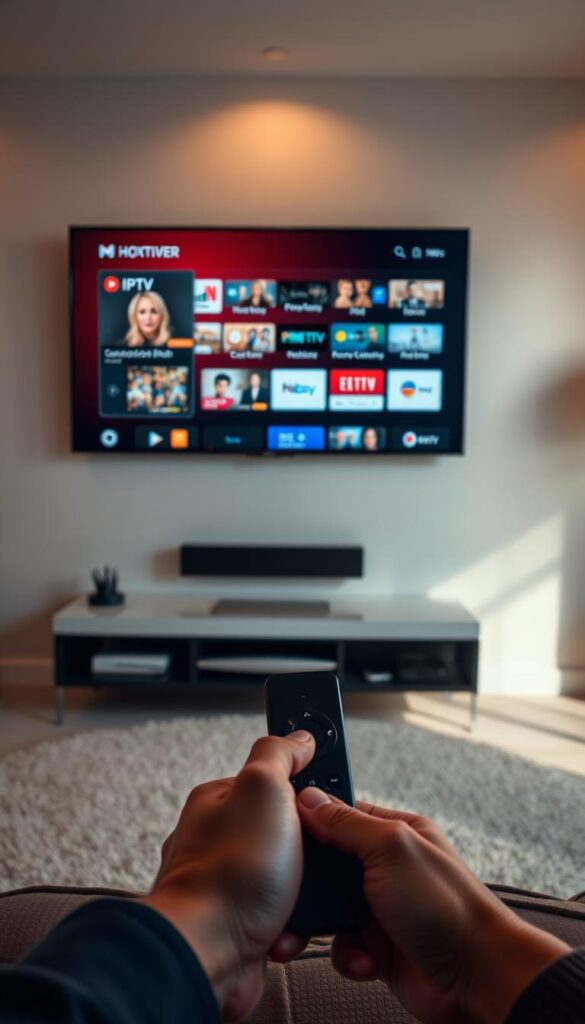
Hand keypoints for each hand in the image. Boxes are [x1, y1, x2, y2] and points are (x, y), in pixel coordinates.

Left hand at [142, 731, 315, 1022]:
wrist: (207, 955)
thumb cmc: (229, 873)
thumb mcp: (263, 788)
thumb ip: (279, 756)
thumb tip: (299, 736)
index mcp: (220, 800)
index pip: (272, 777)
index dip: (305, 780)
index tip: (331, 784)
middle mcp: (219, 839)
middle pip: (285, 828)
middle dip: (311, 843)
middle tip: (323, 850)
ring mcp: (229, 882)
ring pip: (288, 875)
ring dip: (305, 887)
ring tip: (306, 892)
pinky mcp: (240, 922)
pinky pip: (282, 915)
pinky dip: (293, 921)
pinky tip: (291, 922)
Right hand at [298, 790, 569, 1023]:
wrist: (476, 978)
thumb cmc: (446, 906)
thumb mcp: (390, 849)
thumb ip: (346, 823)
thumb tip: (310, 799)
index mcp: (394, 833)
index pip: (340, 815)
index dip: (310, 822)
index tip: (281, 830)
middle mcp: (386, 867)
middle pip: (328, 866)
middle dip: (311, 884)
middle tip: (294, 893)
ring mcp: (381, 908)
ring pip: (329, 909)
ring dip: (327, 926)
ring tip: (333, 933)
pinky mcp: (379, 946)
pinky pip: (342, 946)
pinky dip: (348, 955)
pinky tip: (366, 959)